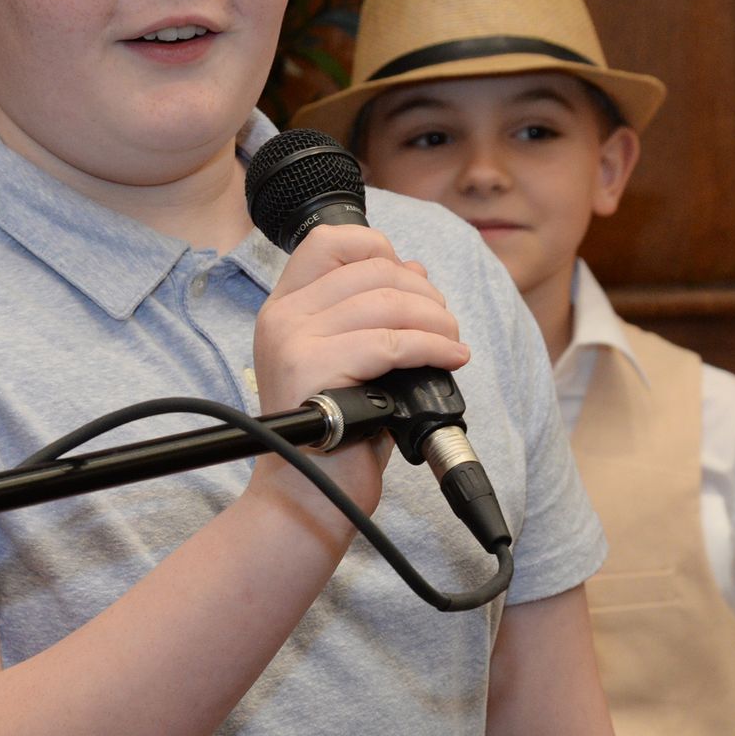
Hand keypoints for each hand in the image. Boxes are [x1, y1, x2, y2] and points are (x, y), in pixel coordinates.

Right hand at [247, 225, 470, 516]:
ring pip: (386, 304)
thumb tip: (414, 268)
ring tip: (452, 345)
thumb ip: (376, 311)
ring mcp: (292, 340)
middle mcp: (282, 316)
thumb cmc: (338, 430)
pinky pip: (390, 343)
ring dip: (436, 321)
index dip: (379, 248)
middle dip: (424, 294)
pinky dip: (432, 347)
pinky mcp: (310, 369)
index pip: (329, 241)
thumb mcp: (357, 358)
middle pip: (371, 270)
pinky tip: (451, 360)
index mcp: (286, 306)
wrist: (308, 494)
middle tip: (446, 326)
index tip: (410, 281)